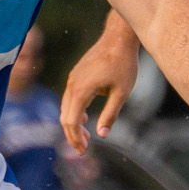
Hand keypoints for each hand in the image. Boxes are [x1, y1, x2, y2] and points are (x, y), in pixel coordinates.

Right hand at [59, 28, 138, 153]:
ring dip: (73, 124)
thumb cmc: (123, 64)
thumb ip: (110, 115)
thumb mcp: (121, 93)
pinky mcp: (76, 76)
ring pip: (65, 108)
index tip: (83, 151)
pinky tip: (86, 118)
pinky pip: (70, 99)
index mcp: (81, 91)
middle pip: (65, 117)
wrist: (118, 38)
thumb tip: (102, 135)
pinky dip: (74, 112)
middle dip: (72, 135)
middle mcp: (72, 85)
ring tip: (86, 136)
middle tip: (83, 149)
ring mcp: (72, 80)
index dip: (75, 138)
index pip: (71, 121)